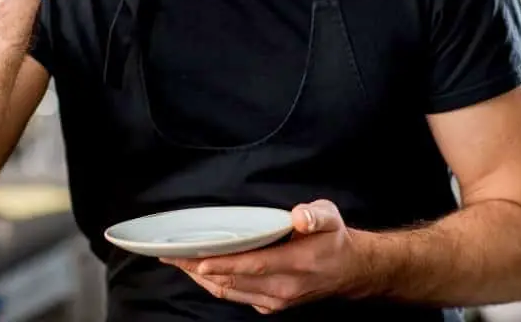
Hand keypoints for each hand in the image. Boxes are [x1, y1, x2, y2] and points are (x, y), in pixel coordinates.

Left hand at [161, 200, 357, 314]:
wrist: (349, 271)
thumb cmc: (333, 240)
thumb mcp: (330, 217)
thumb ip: (315, 215)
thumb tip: (299, 216)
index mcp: (296, 264)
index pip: (253, 265)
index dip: (224, 264)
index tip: (198, 259)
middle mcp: (283, 287)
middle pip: (234, 281)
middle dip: (198, 268)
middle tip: (171, 254)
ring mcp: (277, 300)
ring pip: (231, 292)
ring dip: (201, 279)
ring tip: (177, 263)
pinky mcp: (272, 305)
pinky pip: (237, 297)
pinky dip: (216, 286)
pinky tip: (200, 273)